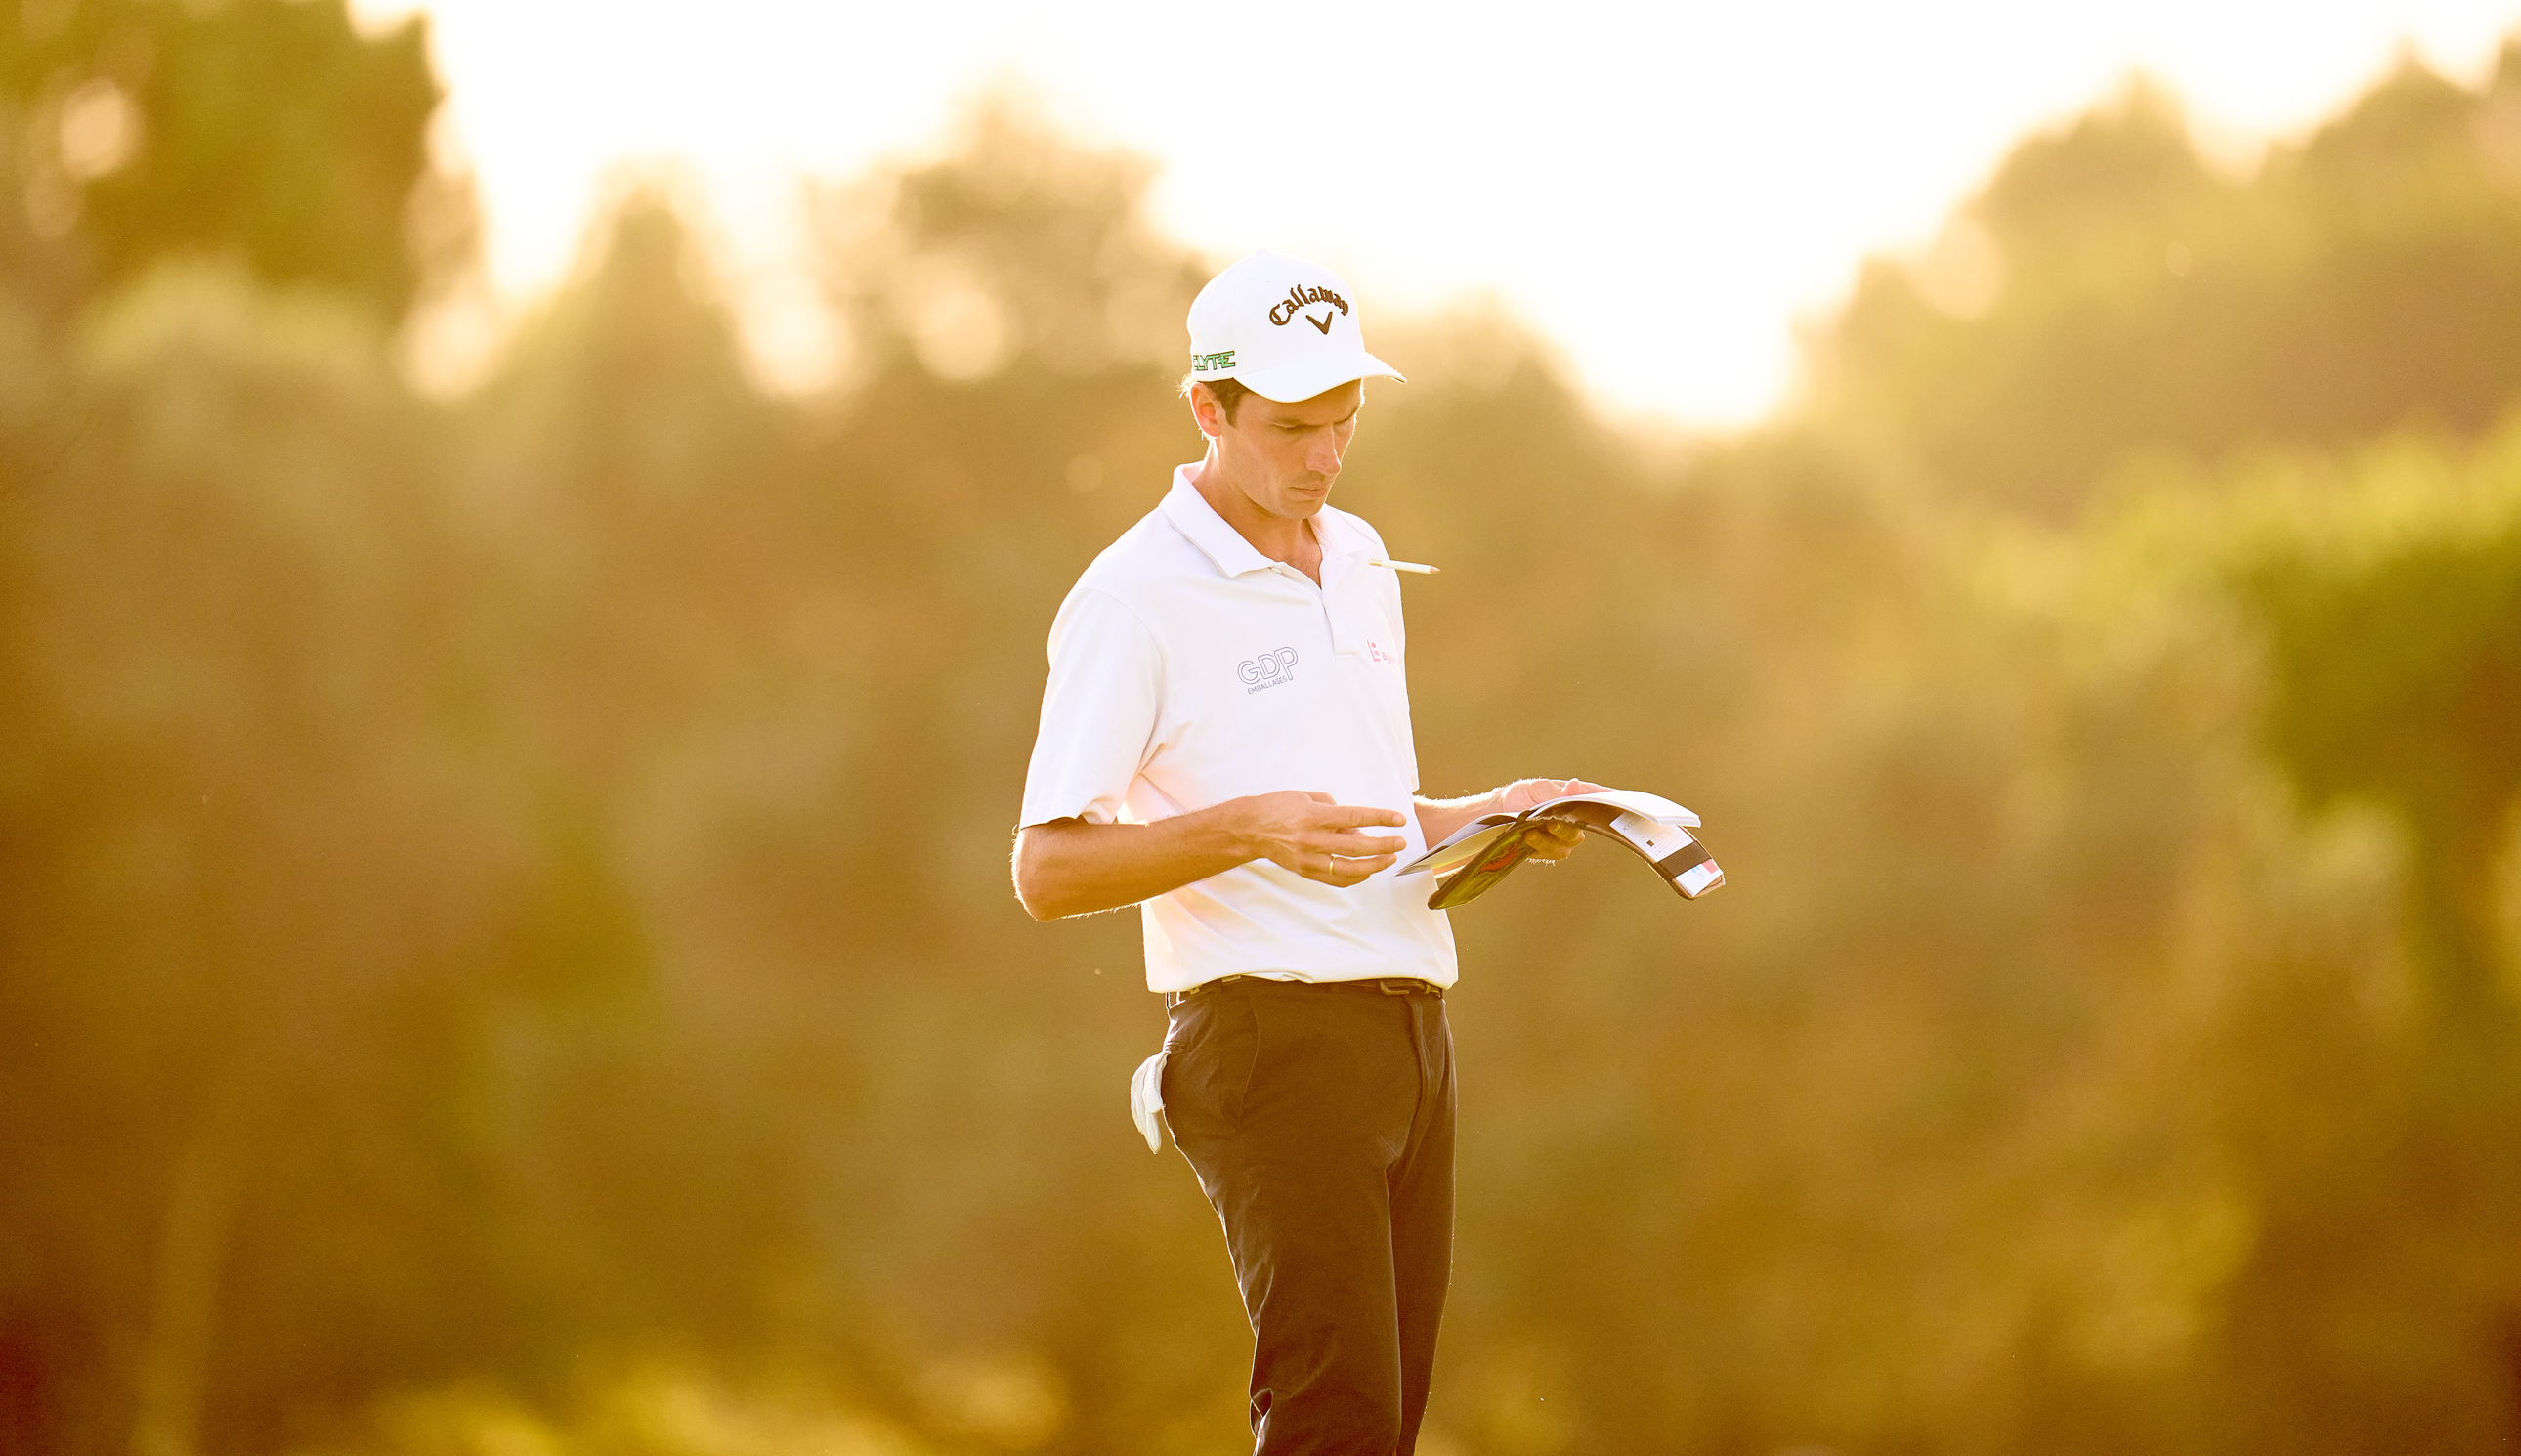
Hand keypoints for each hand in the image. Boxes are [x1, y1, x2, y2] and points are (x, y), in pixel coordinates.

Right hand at [1232, 790, 1408, 887]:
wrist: (1249, 829)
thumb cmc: (1278, 807)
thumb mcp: (1307, 797)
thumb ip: (1334, 808)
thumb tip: (1356, 826)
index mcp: (1313, 816)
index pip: (1354, 817)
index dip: (1379, 818)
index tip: (1398, 819)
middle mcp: (1311, 839)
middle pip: (1356, 847)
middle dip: (1383, 845)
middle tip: (1400, 842)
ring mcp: (1308, 859)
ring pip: (1349, 869)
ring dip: (1374, 865)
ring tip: (1389, 857)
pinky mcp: (1306, 871)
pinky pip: (1337, 879)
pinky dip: (1356, 876)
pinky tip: (1368, 870)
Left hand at [1495, 777, 1606, 861]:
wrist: (1498, 814)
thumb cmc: (1520, 796)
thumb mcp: (1535, 789)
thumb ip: (1555, 792)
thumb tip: (1575, 785)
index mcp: (1573, 798)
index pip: (1597, 797)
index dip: (1610, 800)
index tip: (1620, 801)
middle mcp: (1572, 820)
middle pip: (1582, 827)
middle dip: (1568, 827)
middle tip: (1553, 822)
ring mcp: (1561, 837)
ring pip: (1567, 843)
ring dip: (1550, 838)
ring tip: (1531, 830)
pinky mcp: (1548, 850)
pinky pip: (1551, 852)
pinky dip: (1540, 845)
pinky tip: (1528, 836)